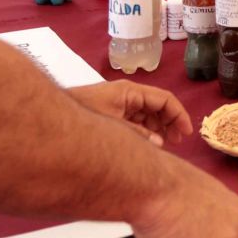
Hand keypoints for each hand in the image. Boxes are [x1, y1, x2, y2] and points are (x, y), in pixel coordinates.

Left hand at [69, 81, 190, 146]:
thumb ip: (138, 134)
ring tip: (165, 145)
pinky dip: (146, 130)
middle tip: (177, 142)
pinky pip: (137, 119)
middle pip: (158, 105)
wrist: (51, 117)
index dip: (178, 115)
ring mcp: (121, 103)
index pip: (164, 99)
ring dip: (159, 127)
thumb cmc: (84, 113)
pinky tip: (149, 143)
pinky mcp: (113, 111)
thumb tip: (160, 144)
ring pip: (148, 113)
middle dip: (170, 122)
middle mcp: (128, 95)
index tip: (186, 133)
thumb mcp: (114, 125)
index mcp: (131, 92)